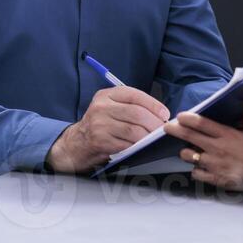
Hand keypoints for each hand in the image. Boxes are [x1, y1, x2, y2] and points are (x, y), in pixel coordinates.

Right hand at [46, 86, 169, 173]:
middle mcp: (101, 107)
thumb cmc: (100, 125)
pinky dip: (137, 147)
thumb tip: (160, 114)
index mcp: (106, 95)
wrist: (77, 143)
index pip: (134, 95)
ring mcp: (99, 124)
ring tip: (154, 139)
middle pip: (136, 113)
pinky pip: (126, 144)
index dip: (153, 104)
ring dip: (148, 137)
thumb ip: (130, 107)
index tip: (164, 114)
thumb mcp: (111, 108)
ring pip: (133, 130)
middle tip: (162, 130)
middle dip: (154, 123)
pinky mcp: (100, 141)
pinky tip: (141, 147)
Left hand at [165, 95, 242, 192]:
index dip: (187, 118)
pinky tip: (200, 167)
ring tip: (191, 151)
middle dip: (174, 130)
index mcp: (226, 135)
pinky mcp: (212, 178)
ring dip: (186, 152)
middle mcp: (217, 148)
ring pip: (188, 155)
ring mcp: (213, 164)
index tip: (180, 116)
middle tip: (167, 127)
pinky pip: (194, 173)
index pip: (202, 123)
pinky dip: (195, 170)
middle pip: (189, 136)